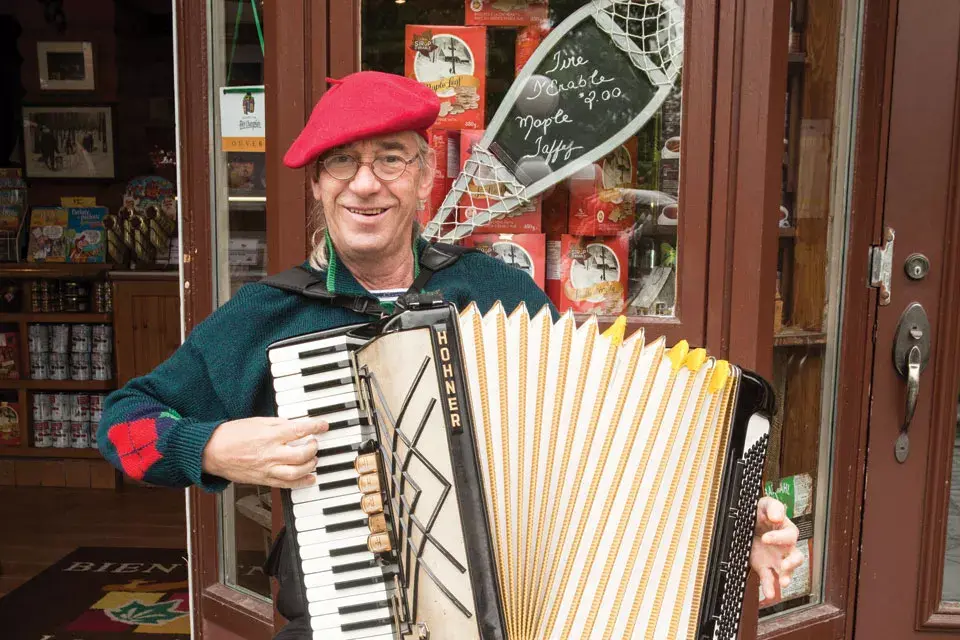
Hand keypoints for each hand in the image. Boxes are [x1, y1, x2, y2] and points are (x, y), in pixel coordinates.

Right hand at [201, 417, 327, 487]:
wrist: (212, 452)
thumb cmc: (231, 435)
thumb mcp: (257, 422)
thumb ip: (278, 424)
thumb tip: (296, 425)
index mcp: (269, 436)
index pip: (299, 430)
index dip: (315, 427)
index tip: (323, 425)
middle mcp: (270, 454)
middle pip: (302, 454)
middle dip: (313, 448)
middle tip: (315, 443)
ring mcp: (267, 469)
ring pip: (297, 472)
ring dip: (310, 466)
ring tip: (313, 459)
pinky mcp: (264, 480)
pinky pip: (287, 485)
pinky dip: (302, 482)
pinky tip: (310, 478)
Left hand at [750, 496, 803, 600]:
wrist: (746, 524)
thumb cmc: (758, 512)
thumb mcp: (764, 504)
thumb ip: (772, 507)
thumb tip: (777, 516)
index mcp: (786, 531)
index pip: (789, 535)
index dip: (779, 538)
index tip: (766, 538)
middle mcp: (784, 547)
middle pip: (796, 557)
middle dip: (792, 563)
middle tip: (784, 564)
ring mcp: (776, 559)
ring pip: (787, 571)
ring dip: (787, 577)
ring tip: (783, 582)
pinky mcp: (764, 567)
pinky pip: (770, 579)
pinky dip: (770, 587)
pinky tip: (768, 593)